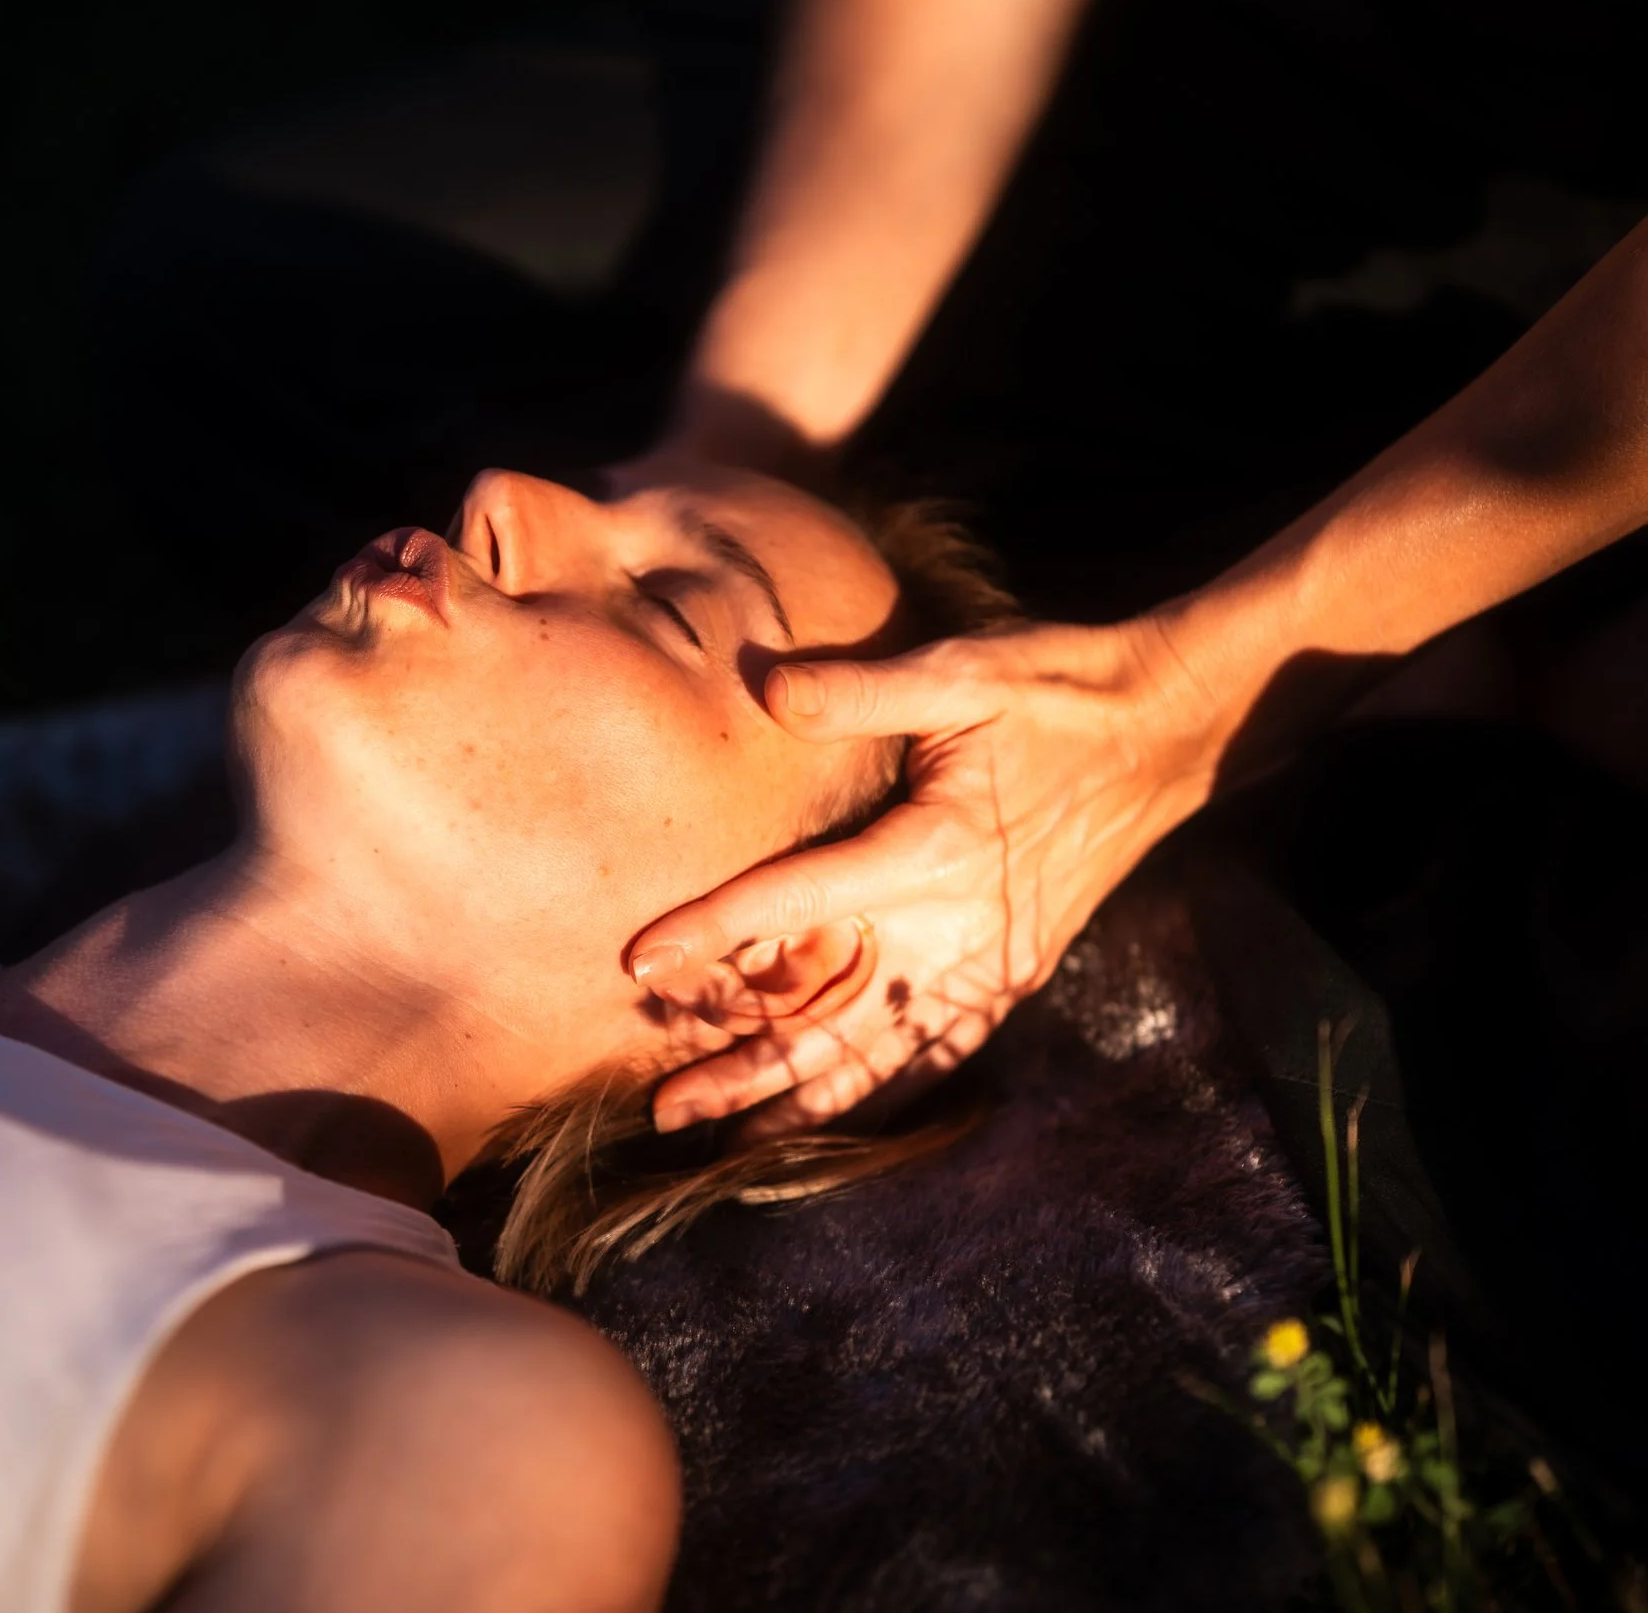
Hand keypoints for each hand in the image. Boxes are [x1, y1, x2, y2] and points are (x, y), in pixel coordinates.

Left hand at [630, 616, 1229, 1134]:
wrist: (1174, 729)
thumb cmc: (1061, 689)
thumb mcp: (965, 671)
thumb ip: (864, 691)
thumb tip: (769, 687)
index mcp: (929, 852)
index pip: (793, 901)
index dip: (710, 934)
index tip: (638, 965)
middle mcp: (956, 926)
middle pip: (831, 1015)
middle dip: (745, 1067)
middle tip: (663, 1109)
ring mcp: (991, 962)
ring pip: (882, 1052)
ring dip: (803, 1100)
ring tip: (727, 1140)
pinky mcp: (1015, 973)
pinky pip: (939, 1051)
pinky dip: (882, 1093)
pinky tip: (833, 1123)